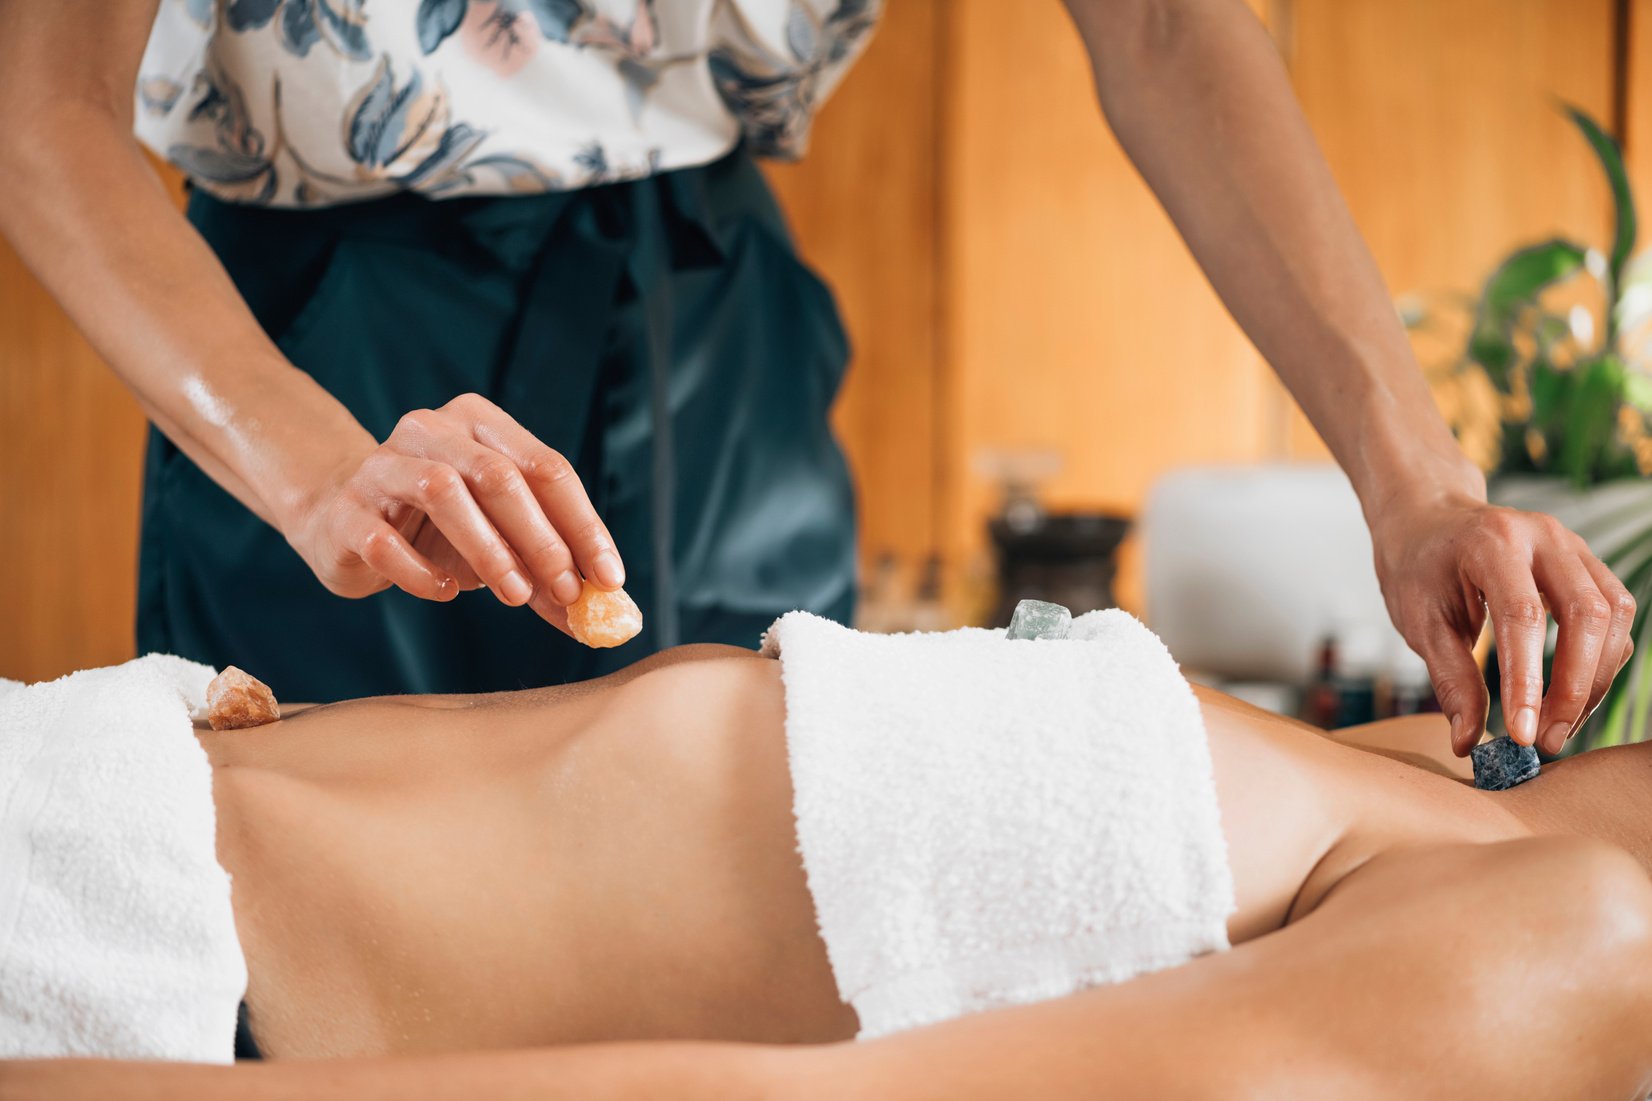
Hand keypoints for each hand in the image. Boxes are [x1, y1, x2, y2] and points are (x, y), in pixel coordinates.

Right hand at [283, 393, 623, 635]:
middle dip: (542, 540)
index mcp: (480, 424)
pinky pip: (387, 541)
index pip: (547, 468)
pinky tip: (446, 591)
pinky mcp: (347, 511)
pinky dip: (423, 572)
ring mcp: (382, 466)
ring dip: (490, 551)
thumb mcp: (500, 537)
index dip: (583, 526)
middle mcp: (431, 430)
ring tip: (515, 594)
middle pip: (499, 476)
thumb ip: (547, 565)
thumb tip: (604, 609)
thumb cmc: (438, 528)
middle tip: (566, 592)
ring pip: (443, 492)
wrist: (342, 522)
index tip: (609, 579)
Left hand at [1371, 492, 1635, 756]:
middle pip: (1586, 615)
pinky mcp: (1586, 561)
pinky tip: (1571, 695)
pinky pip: (1614, 613)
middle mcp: (1542, 536)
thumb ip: (1450, 679)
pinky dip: (1600, 660)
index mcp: (1491, 542)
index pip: (1522, 617)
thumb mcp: (1420, 622)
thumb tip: (1468, 743)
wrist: (1427, 518)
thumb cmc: (1418, 569)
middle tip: (1545, 739)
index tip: (1522, 735)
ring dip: (1594, 679)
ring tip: (1557, 725)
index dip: (1528, 682)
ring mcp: (1572, 544)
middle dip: (1573, 687)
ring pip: (1613, 616)